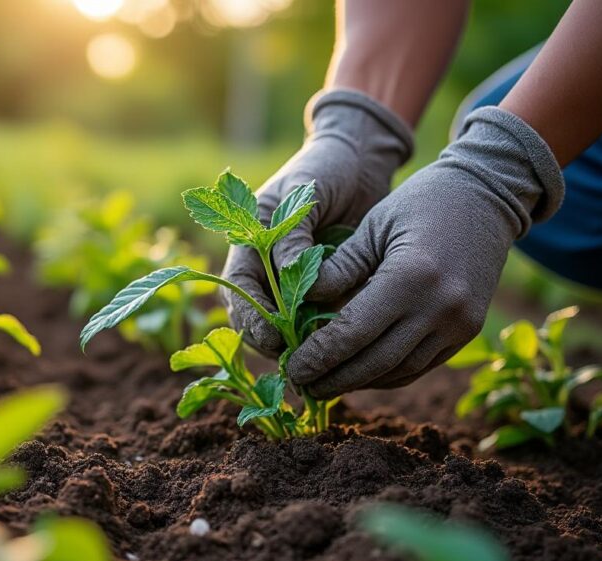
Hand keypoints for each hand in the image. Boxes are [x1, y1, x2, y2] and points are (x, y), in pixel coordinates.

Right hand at [222, 89, 412, 354]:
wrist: (362, 158)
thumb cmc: (325, 167)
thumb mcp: (304, 192)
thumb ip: (294, 232)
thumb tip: (289, 275)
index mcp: (250, 242)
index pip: (239, 289)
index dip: (251, 317)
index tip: (272, 337)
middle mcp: (268, 266)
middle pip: (257, 315)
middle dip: (272, 341)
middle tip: (296, 360)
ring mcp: (296, 278)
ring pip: (287, 323)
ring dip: (299, 344)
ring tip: (318, 361)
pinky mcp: (326, 285)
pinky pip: (320, 317)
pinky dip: (326, 335)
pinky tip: (342, 348)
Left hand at [288, 107, 564, 396]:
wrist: (488, 196)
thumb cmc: (420, 202)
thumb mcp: (372, 225)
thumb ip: (339, 267)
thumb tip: (297, 304)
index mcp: (411, 277)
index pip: (352, 332)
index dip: (319, 356)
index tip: (292, 368)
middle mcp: (440, 308)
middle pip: (375, 362)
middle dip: (334, 379)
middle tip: (301, 385)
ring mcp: (459, 324)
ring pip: (399, 372)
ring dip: (359, 382)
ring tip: (325, 383)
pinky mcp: (468, 331)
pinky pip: (421, 366)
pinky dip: (387, 375)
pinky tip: (360, 373)